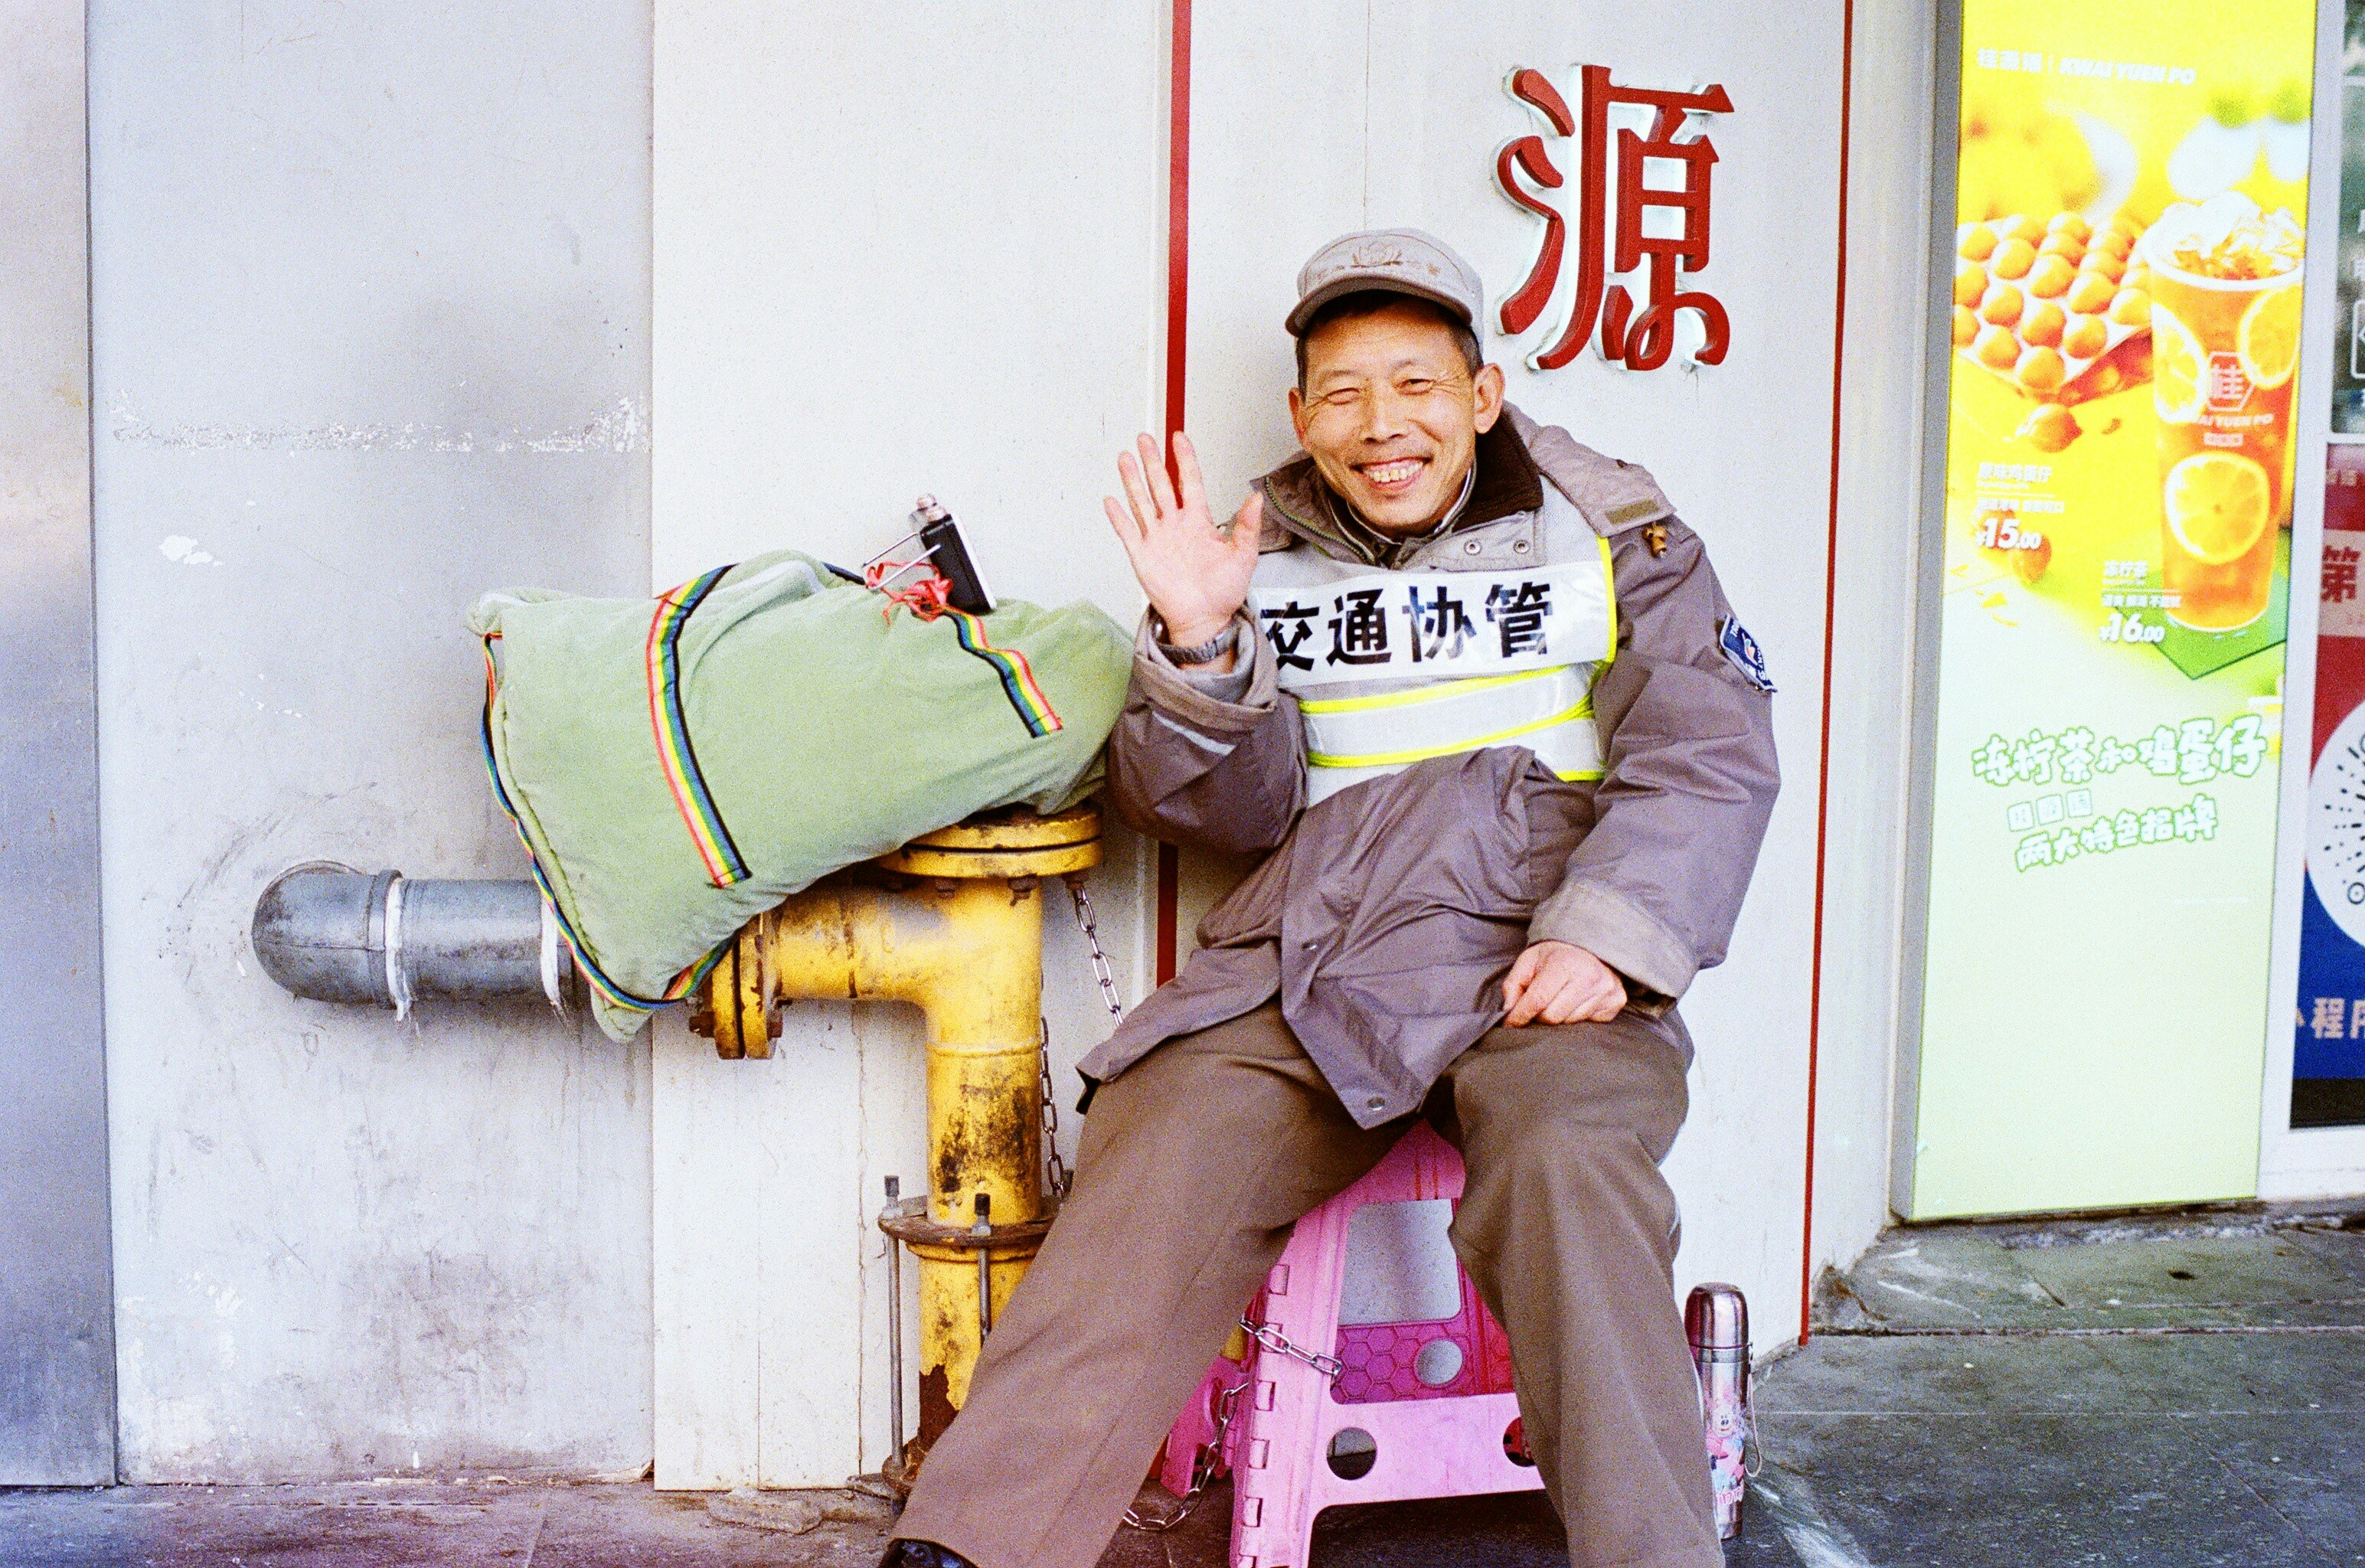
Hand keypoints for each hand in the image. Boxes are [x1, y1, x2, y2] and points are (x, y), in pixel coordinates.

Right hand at [1104, 431, 1263, 655]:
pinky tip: (1111, 500)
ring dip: (1133, 480)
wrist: (1204, 619)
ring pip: (1142, 501)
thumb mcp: (1243, 556)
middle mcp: (1175, 524)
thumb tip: (1257, 497)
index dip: (1184, 459)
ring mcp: (1157, 538)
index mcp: (1199, 520)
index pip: (1189, 481)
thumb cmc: (1223, 591)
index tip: (1179, 438)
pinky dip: (1118, 516)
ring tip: (1125, 458)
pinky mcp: (1142, 556)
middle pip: (1160, 484)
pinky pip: (1127, 531)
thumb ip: (1248, 526)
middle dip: (1152, 460)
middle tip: (1145, 438)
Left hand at [1501, 941, 1626, 1025]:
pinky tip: (1578, 1000)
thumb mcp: (1528, 961)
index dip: (1520, 1015)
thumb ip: (1513, 985)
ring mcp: (1606, 991)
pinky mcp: (1617, 1002)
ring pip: (1570, 1023)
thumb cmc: (1556, 955)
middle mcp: (1589, 978)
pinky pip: (1589, 1023)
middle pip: (1553, 1017)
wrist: (1592, 944)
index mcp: (1564, 964)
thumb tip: (1508, 1012)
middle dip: (1539, 1015)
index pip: (1537, 1001)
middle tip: (1538, 1004)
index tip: (1509, 1023)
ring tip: (1560, 998)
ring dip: (1559, 1016)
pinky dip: (1578, 1017)